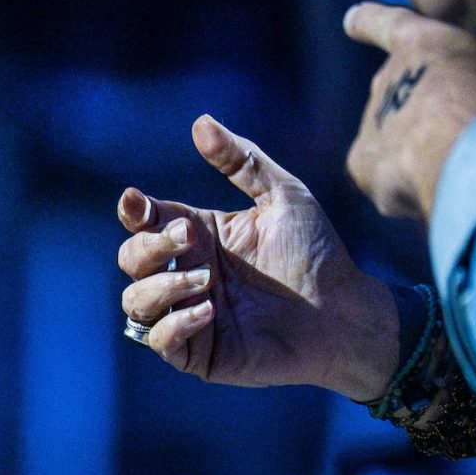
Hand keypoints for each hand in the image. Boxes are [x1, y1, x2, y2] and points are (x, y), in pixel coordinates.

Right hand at [117, 114, 402, 402]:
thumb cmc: (317, 253)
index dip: (133, 211)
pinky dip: (175, 324)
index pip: (145, 220)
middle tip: (188, 238)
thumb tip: (200, 121)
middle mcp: (185, 272)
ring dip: (159, 287)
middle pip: (131, 258)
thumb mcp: (284, 196)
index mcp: (198, 235)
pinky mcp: (200, 353)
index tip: (136, 202)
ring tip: (204, 280)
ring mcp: (188, 314)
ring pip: (135, 302)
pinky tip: (208, 310)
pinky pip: (161, 340)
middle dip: (148, 247)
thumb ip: (242, 161)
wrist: (344, 312)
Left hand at [342, 2, 475, 220]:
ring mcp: (371, 120)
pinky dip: (406, 188)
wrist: (472, 154)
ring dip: (419, 156)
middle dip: (424, 119)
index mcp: (424, 44)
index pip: (389, 25)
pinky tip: (435, 193)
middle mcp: (388, 77)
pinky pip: (384, 179)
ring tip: (457, 173)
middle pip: (400, 96)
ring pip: (394, 142)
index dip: (370, 23)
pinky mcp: (362, 164)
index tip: (351, 20)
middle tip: (461, 142)